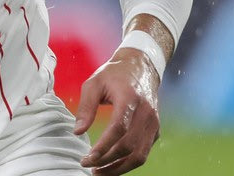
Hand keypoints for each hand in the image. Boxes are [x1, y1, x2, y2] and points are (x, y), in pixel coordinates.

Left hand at [72, 48, 160, 174]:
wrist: (141, 67)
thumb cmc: (115, 74)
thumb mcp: (94, 83)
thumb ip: (85, 107)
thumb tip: (78, 132)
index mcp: (130, 98)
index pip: (118, 129)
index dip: (103, 147)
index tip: (88, 158)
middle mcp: (145, 113)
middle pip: (129, 147)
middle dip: (107, 161)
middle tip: (88, 165)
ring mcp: (153, 123)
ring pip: (139, 155)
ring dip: (119, 168)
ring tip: (100, 171)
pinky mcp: (155, 130)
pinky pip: (143, 152)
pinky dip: (128, 162)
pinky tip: (112, 163)